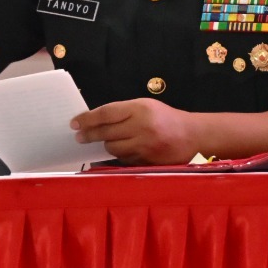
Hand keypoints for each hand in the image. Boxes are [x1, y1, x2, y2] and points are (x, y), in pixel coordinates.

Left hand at [72, 99, 198, 165]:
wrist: (192, 136)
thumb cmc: (165, 118)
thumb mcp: (145, 106)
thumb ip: (123, 112)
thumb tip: (95, 120)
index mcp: (140, 109)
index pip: (106, 113)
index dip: (87, 119)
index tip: (75, 123)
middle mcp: (141, 127)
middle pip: (106, 132)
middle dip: (89, 134)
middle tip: (79, 136)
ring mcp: (144, 146)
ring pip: (113, 148)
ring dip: (106, 145)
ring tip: (104, 141)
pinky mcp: (146, 161)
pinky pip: (124, 159)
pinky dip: (120, 155)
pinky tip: (122, 150)